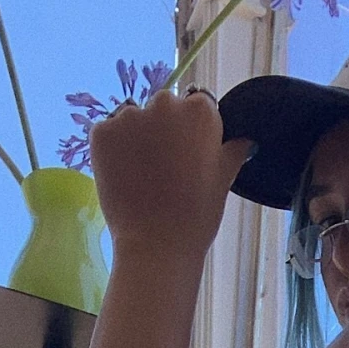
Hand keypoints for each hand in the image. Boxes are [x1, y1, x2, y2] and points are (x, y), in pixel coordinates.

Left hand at [89, 87, 253, 264]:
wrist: (157, 244)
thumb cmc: (197, 215)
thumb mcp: (224, 179)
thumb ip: (232, 150)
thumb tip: (246, 139)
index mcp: (200, 110)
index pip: (197, 104)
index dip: (193, 130)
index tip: (190, 154)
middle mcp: (165, 103)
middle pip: (163, 107)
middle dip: (164, 129)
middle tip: (166, 168)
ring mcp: (129, 115)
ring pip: (133, 117)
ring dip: (137, 136)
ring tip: (143, 174)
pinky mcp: (102, 132)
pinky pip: (109, 132)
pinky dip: (114, 149)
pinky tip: (124, 176)